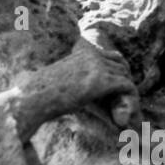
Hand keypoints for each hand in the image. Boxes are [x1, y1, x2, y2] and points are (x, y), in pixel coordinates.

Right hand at [3, 35, 138, 139]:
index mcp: (83, 51)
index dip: (120, 72)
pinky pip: (127, 87)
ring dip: (127, 94)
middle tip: (125, 102)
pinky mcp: (101, 80)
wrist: (34, 97)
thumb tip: (86, 90)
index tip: (121, 89)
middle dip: (126, 83)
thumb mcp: (64, 79)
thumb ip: (79, 78)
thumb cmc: (42, 93)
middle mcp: (92, 54)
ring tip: (126, 110)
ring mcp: (97, 66)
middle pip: (122, 65)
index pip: (113, 56)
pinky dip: (130, 100)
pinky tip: (124, 114)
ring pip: (125, 76)